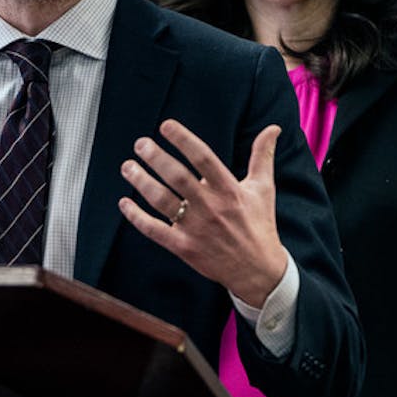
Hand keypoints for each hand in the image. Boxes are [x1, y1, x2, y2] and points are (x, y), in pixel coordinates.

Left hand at [118, 119, 287, 307]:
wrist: (257, 270)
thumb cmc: (259, 225)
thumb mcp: (263, 188)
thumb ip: (263, 156)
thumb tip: (273, 129)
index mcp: (229, 190)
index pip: (204, 158)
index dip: (184, 140)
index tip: (166, 126)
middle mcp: (211, 207)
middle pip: (178, 177)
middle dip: (156, 158)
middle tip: (140, 143)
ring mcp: (195, 228)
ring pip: (162, 201)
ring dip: (141, 182)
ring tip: (128, 167)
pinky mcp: (184, 247)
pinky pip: (154, 230)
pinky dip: (136, 217)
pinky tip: (124, 203)